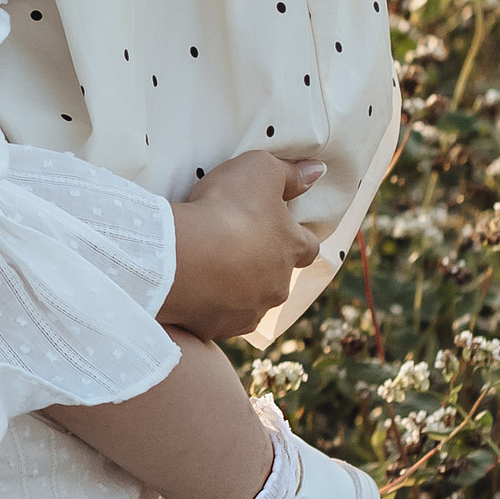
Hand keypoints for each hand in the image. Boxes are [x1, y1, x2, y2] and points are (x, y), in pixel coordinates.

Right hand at [164, 152, 325, 330]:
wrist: (182, 256)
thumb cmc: (226, 207)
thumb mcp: (260, 170)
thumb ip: (290, 172)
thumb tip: (317, 171)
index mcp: (292, 248)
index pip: (309, 245)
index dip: (295, 235)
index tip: (279, 227)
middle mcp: (278, 285)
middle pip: (279, 277)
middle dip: (263, 265)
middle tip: (236, 246)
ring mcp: (249, 311)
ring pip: (251, 301)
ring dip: (238, 288)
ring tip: (211, 269)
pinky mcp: (219, 328)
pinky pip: (219, 317)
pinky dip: (211, 306)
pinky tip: (194, 290)